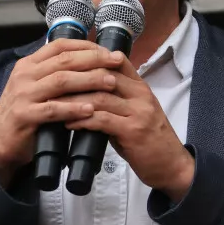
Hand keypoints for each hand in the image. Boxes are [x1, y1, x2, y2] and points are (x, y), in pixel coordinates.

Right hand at [0, 38, 124, 185]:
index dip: (87, 46)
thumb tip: (89, 62)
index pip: (60, 46)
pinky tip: (90, 109)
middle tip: (116, 62)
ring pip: (61, 81)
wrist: (0, 142)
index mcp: (29, 64)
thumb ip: (55, 74)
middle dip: (94, 60)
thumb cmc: (25, 114)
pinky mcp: (24, 115)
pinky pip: (53, 109)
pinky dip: (73, 108)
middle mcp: (25, 75)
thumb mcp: (36, 87)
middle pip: (64, 61)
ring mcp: (23, 94)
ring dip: (89, 80)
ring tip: (110, 82)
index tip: (108, 51)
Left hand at [65, 54, 194, 200]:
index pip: (116, 61)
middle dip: (75, 77)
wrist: (172, 166)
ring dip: (74, 100)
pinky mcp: (133, 131)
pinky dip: (82, 120)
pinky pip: (102, 120)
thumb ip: (116, 102)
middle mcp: (141, 95)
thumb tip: (86, 95)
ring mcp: (138, 112)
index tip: (66, 64)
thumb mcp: (135, 114)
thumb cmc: (150, 142)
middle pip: (104, 75)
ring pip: (100, 96)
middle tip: (51, 82)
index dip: (90, 59)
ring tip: (54, 104)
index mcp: (141, 88)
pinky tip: (68, 122)